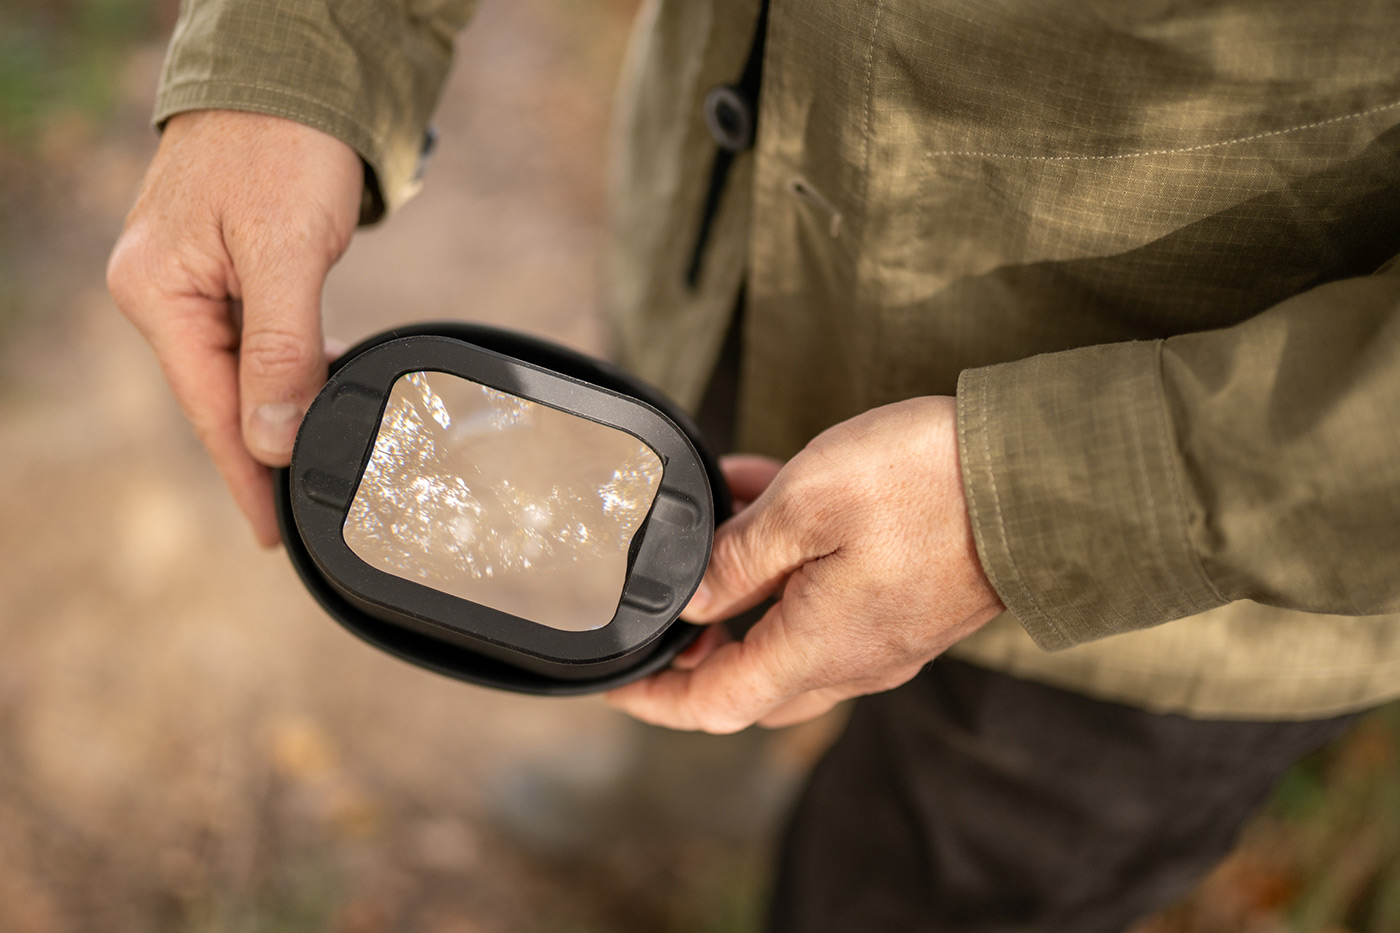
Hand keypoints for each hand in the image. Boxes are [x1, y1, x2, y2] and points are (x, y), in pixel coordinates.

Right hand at [107, 110, 362, 545]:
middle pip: (220, 397)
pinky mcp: (226, 271)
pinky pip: (255, 340)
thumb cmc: (282, 150)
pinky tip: (320, 388)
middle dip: (264, 453)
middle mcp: (164, 294)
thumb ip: (280, 348)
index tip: (272, 534)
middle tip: (305, 512)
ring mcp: (193, 284)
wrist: (289, 77)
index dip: (246, 474)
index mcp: (158, 293)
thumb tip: (271, 438)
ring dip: (280, 414)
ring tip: (317, 464)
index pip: (208, 409)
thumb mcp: (285, 251)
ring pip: (241, 372)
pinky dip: (289, 370)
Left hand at [607, 397, 1004, 732]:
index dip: (654, 699)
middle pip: (749, 679)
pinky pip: (832, 600)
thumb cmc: (928, 486)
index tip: (616, 684)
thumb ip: (736, 558)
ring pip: (789, 631)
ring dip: (744, 586)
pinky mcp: (909, 603)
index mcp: (818, 651)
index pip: (712, 705)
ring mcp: (886, 635)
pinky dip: (792, 564)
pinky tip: (772, 496)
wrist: (1043, 477)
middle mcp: (853, 661)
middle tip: (662, 604)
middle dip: (697, 648)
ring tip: (717, 513)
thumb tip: (691, 600)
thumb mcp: (805, 505)